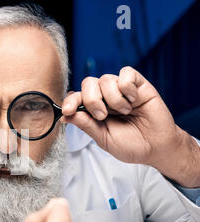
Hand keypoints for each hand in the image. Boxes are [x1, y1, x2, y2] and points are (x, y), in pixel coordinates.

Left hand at [61, 66, 199, 187]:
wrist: (156, 147)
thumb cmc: (130, 144)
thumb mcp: (103, 138)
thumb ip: (85, 124)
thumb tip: (65, 116)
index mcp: (93, 110)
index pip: (76, 97)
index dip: (69, 101)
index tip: (67, 111)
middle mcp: (105, 96)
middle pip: (88, 83)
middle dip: (92, 100)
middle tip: (103, 116)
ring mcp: (121, 89)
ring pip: (105, 79)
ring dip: (113, 99)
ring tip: (125, 112)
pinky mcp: (138, 84)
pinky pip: (126, 73)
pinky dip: (127, 88)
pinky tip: (133, 101)